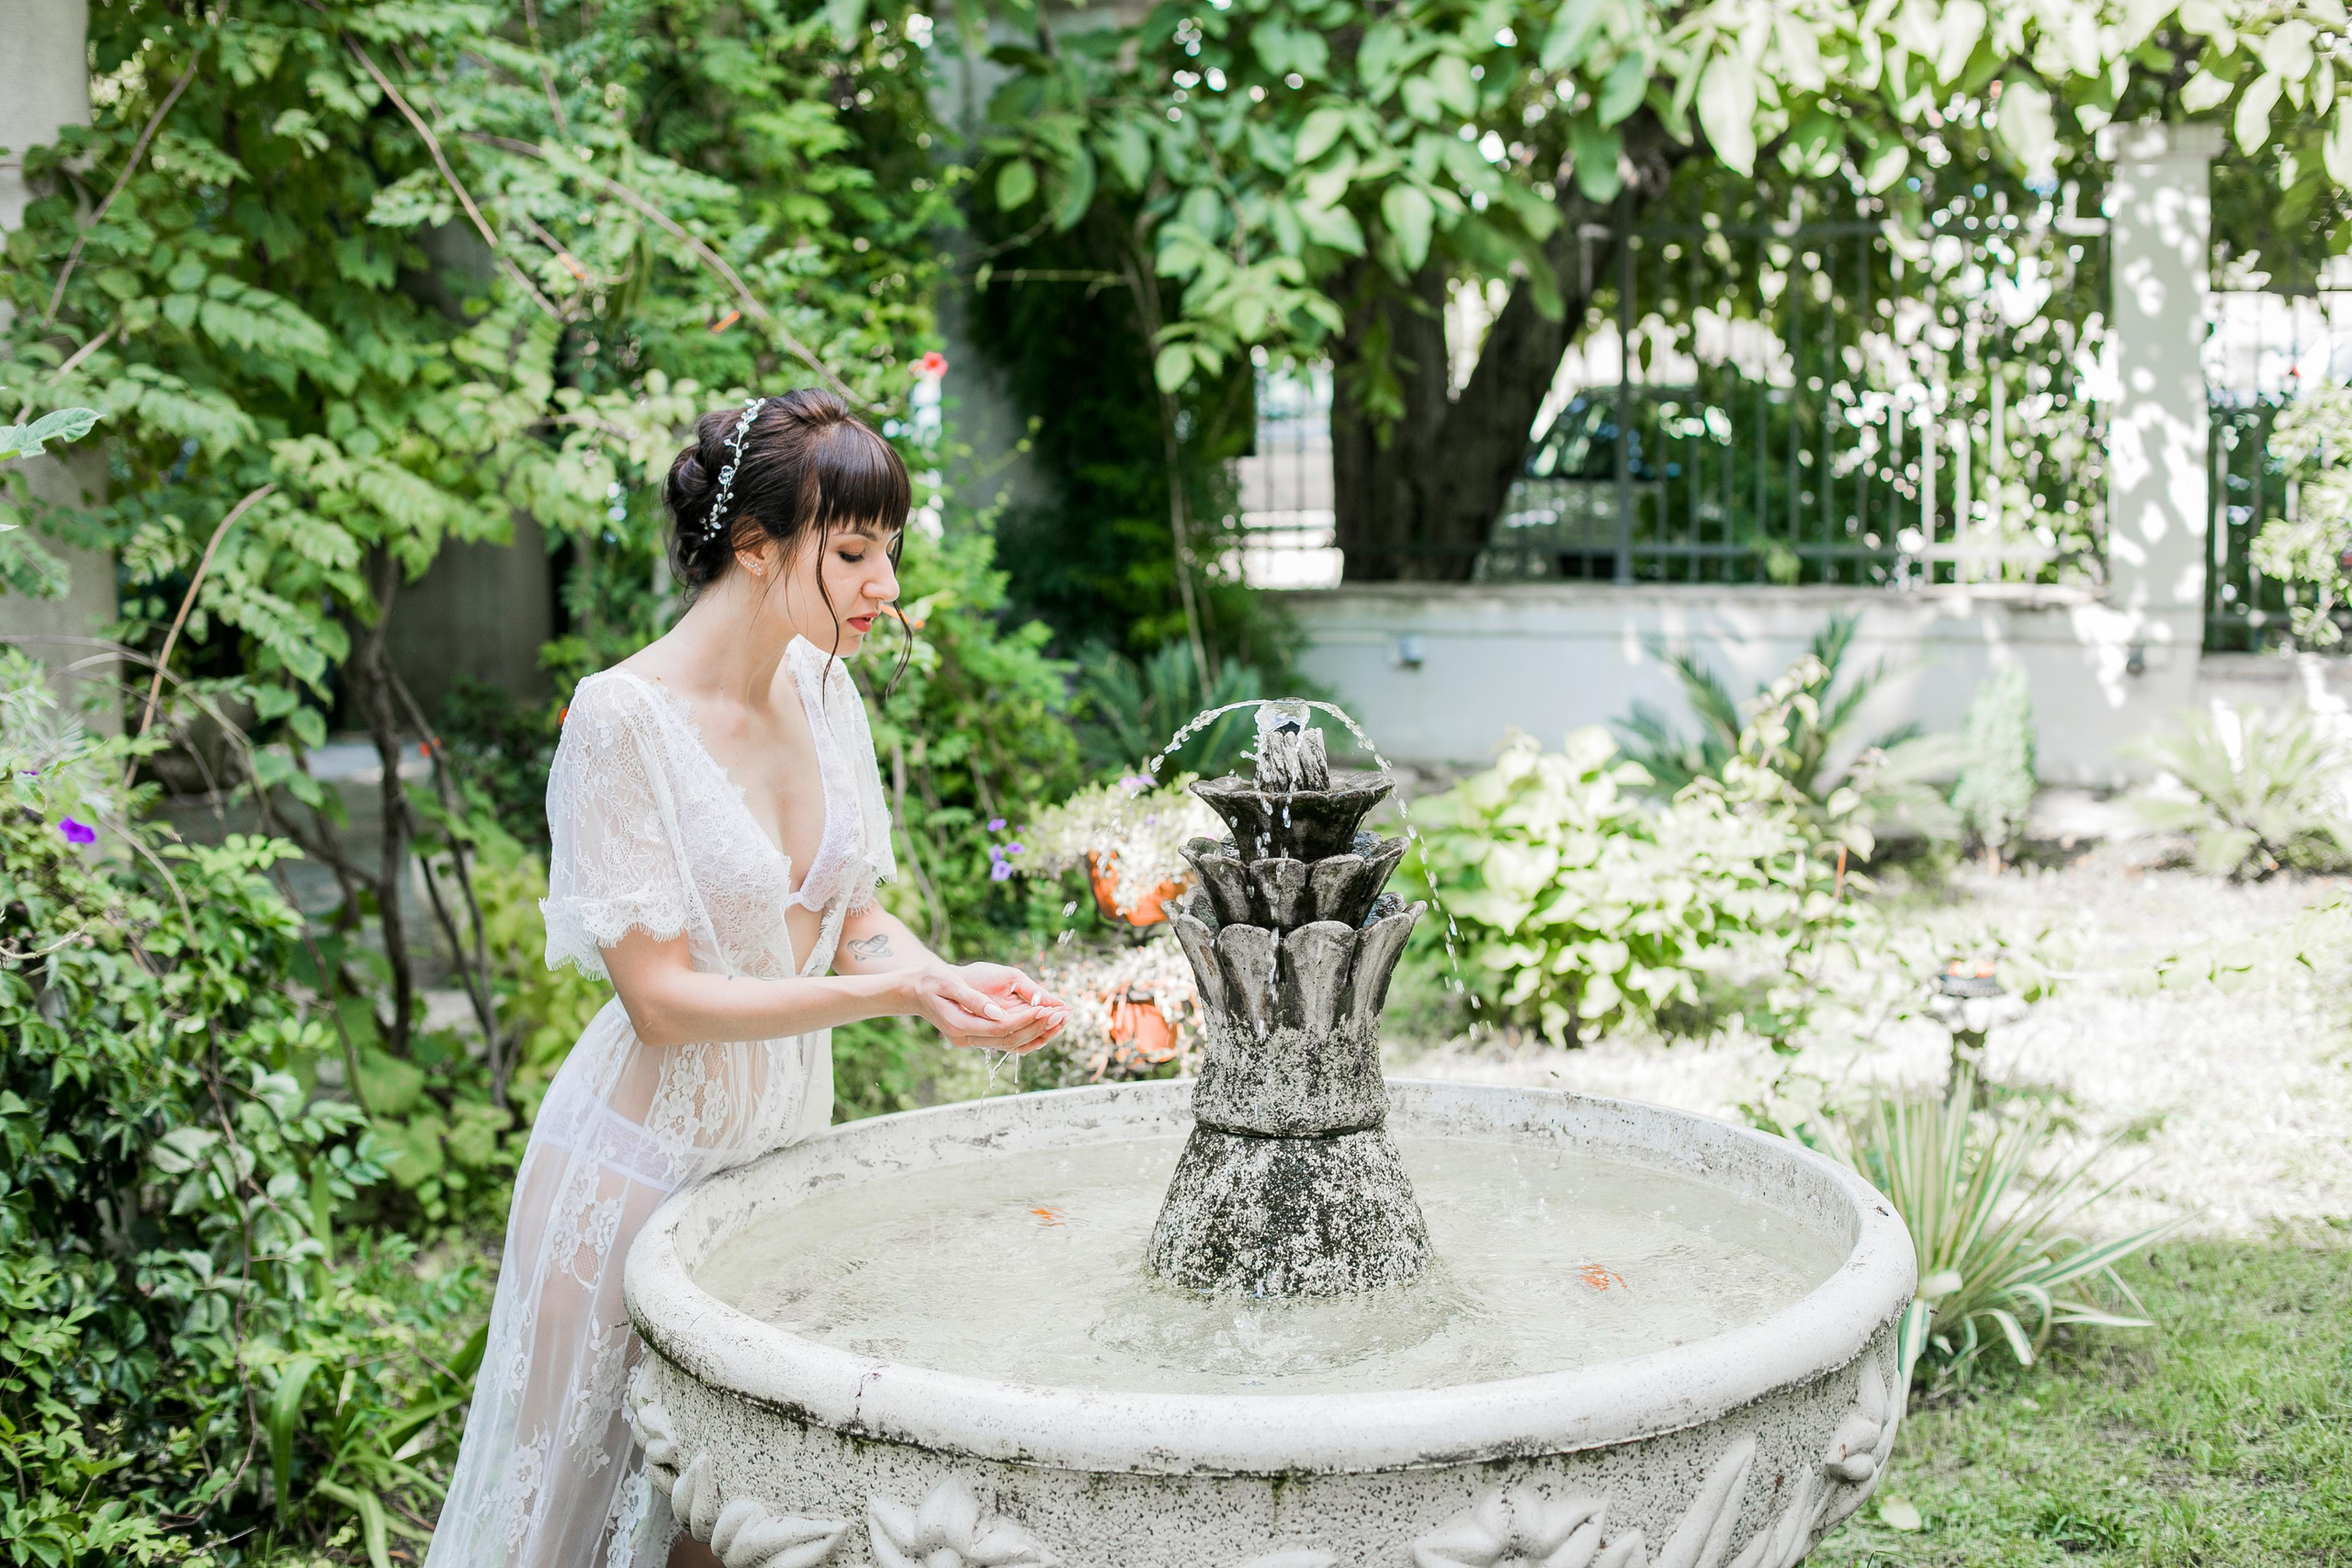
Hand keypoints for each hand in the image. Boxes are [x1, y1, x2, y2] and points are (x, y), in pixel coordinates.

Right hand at [903, 962, 1065, 1053]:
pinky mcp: (975, 1037)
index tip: (1048, 1008)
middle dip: (1038, 1028)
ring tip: (1061, 1021)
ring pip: (1010, 1044)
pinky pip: (1005, 1041)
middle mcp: (965, 1039)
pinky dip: (1026, 1035)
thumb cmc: (930, 980)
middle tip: (1063, 1014)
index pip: (1001, 1029)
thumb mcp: (948, 982)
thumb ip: (972, 999)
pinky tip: (1044, 1025)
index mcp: (959, 1026)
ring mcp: (970, 1041)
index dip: (1026, 1020)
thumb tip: (998, 1013)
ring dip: (1036, 1034)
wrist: (914, 990)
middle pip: (1009, 1040)